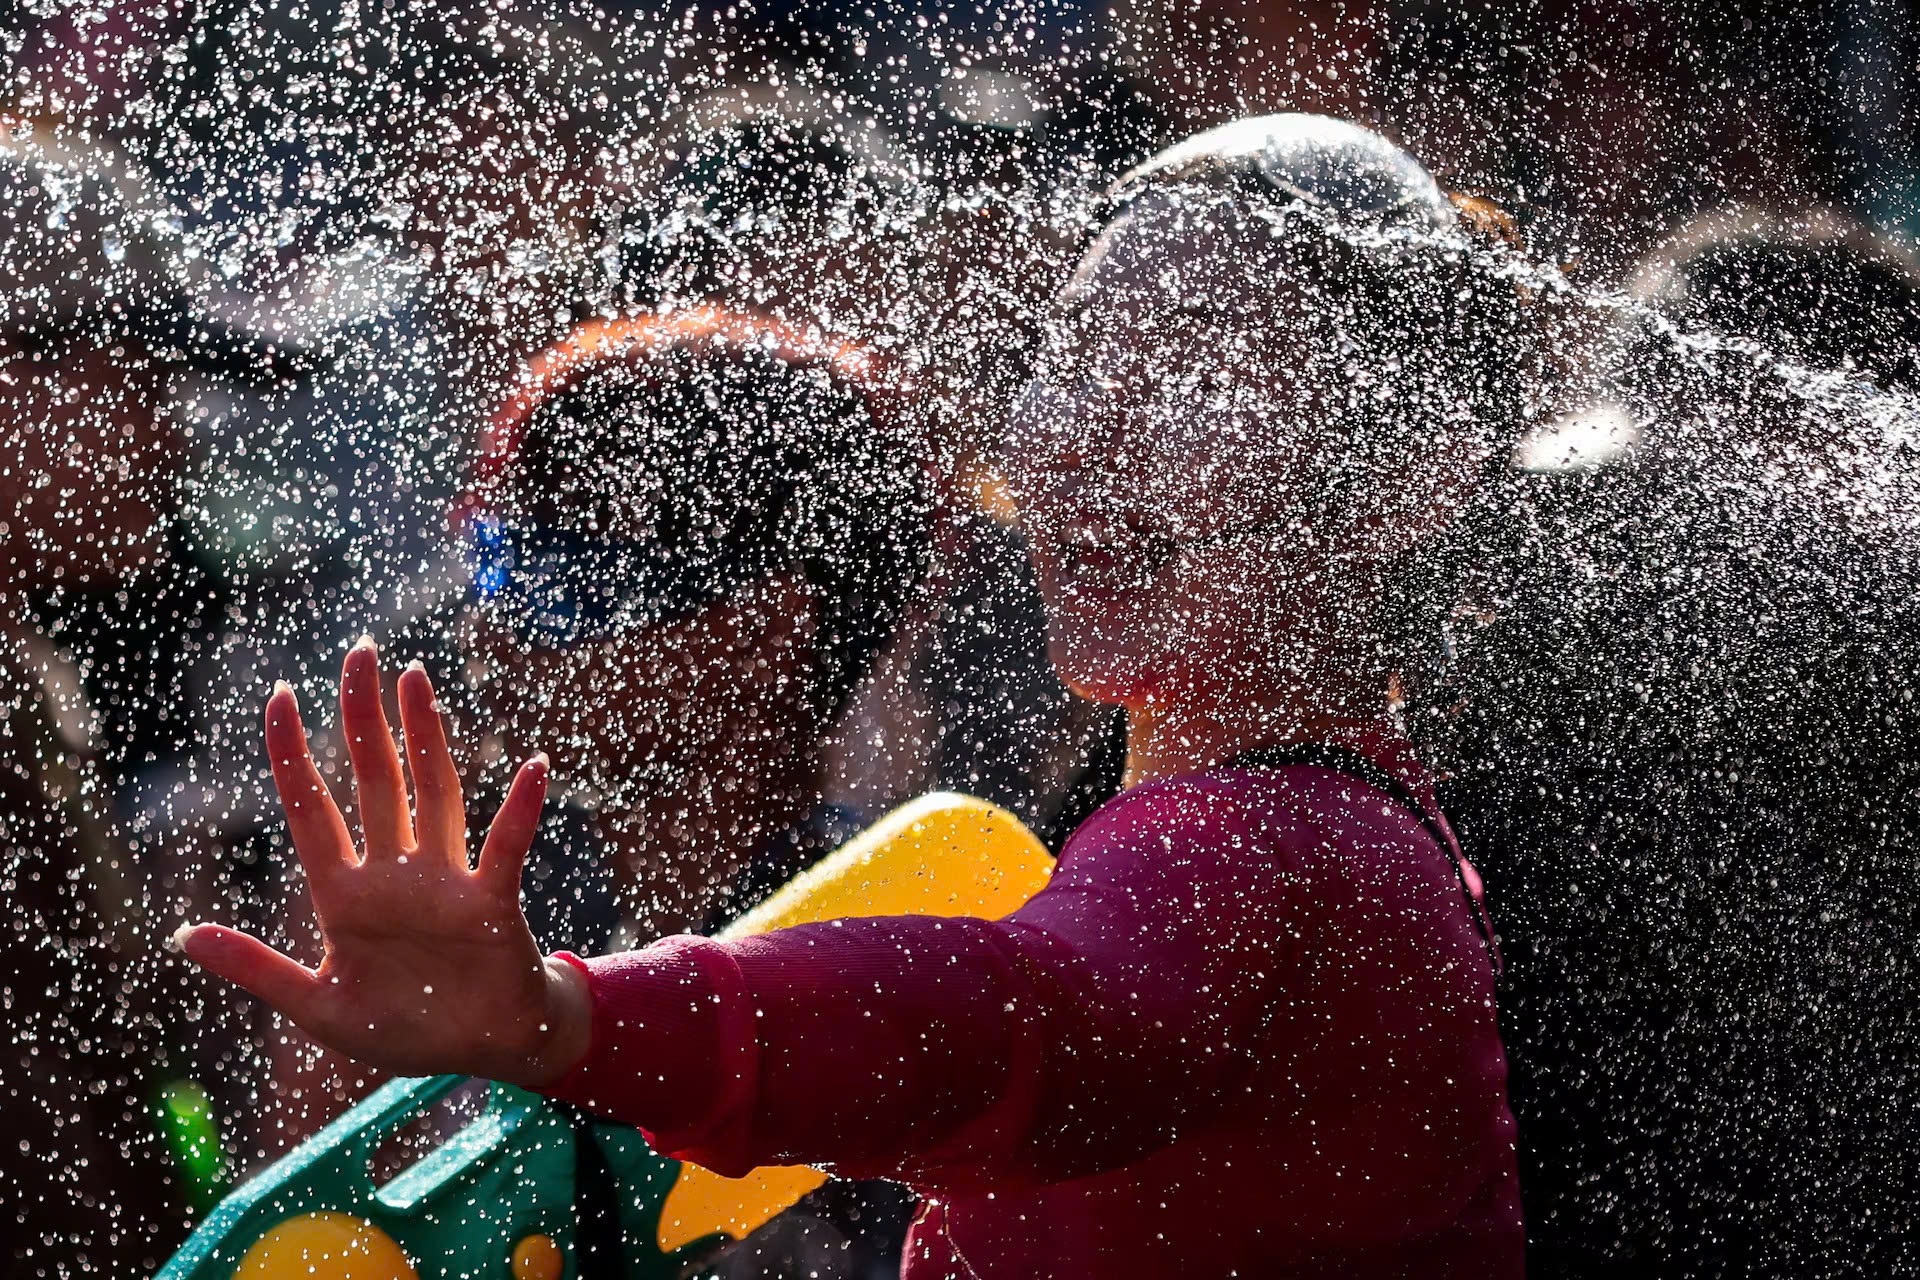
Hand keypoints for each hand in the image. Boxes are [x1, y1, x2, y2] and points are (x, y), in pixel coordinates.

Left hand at [177, 639, 590, 1087]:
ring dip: (426, 737)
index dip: (292, 755)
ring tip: (416, 680)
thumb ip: (256, 969)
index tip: (279, 695)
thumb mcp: (317, 1006)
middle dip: (363, 718)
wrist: (483, 1053)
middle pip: (375, 780)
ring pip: (432, 793)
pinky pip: (505, 847)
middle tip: (360, 654)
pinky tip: (533, 768)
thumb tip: (180, 936)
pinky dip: (520, 810)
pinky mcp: (491, 901)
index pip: (310, 811)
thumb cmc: (404, 1028)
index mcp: (344, 896)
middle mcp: (393, 874)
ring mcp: (444, 881)